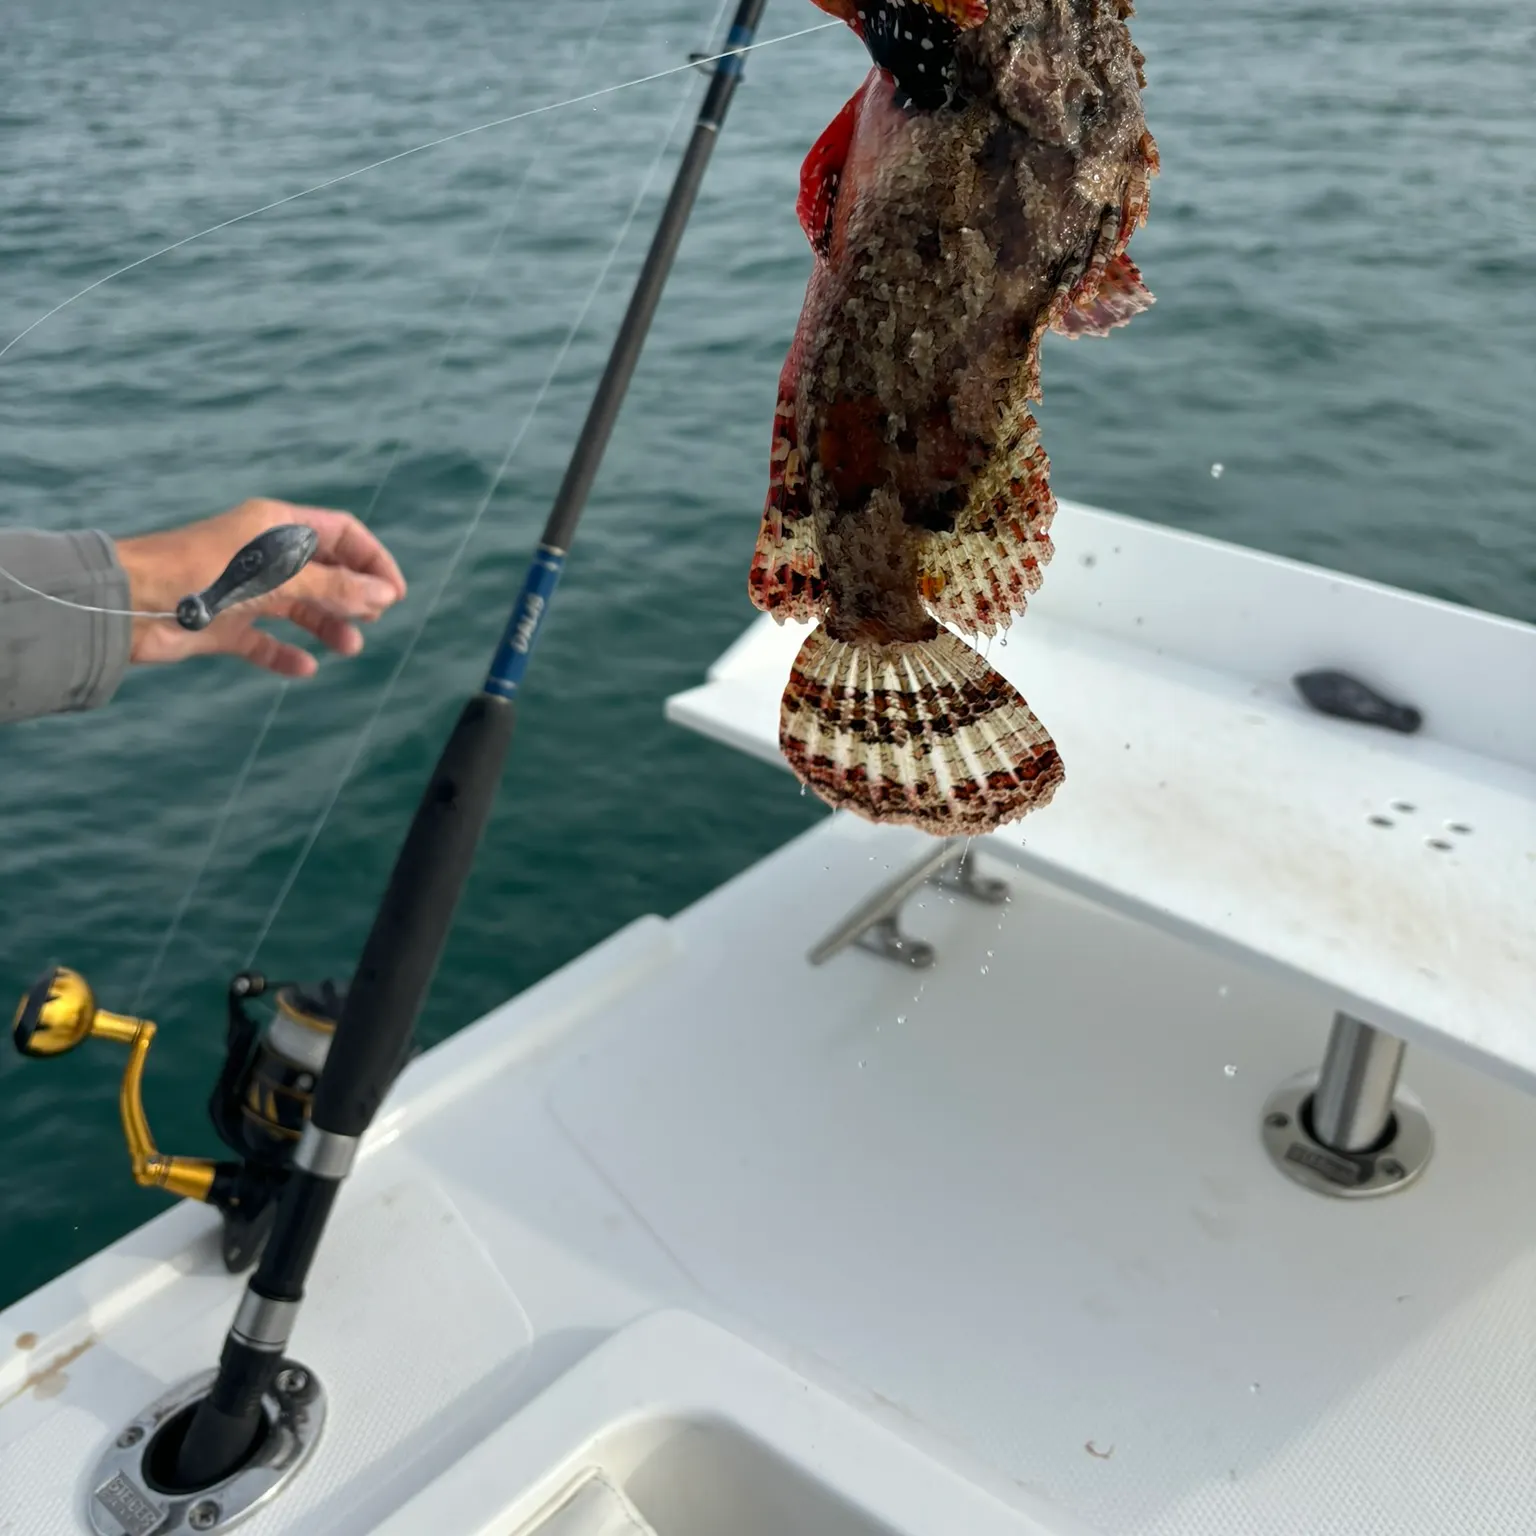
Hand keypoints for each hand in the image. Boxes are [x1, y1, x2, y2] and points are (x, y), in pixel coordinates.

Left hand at [115, 499, 406, 676]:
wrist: (129, 602)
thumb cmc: (203, 573)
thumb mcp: (280, 576)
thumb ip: (335, 588)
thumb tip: (384, 596)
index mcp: (277, 525)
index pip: (341, 534)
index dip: (372, 560)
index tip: (394, 593)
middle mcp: (262, 554)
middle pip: (323, 571)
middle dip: (352, 594)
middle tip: (373, 619)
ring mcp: (243, 589)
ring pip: (298, 606)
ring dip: (326, 625)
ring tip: (349, 647)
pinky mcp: (223, 623)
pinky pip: (264, 641)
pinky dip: (285, 654)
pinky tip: (304, 668)